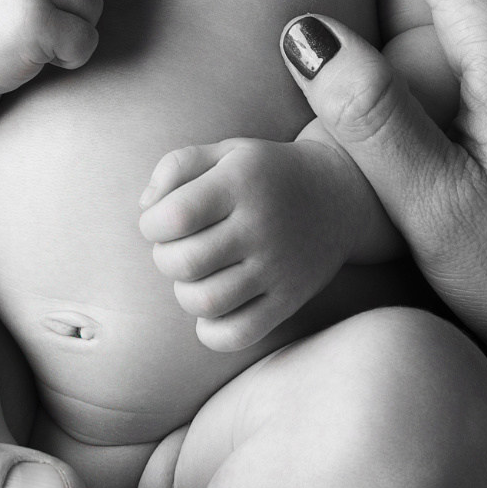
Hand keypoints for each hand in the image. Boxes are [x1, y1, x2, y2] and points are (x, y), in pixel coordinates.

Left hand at [138, 133, 388, 350]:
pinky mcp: (291, 299)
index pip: (175, 216)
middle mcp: (262, 226)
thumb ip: (177, 166)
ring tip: (197, 275)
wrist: (340, 194)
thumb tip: (146, 208)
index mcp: (241, 183)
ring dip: (185, 293)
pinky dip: (212, 331)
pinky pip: (239, 334)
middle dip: (165, 258)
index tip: (161, 221)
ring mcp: (279, 267)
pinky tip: (214, 309)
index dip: (151, 224)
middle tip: (178, 247)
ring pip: (206, 303)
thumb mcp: (226, 152)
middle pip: (186, 262)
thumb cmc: (267, 174)